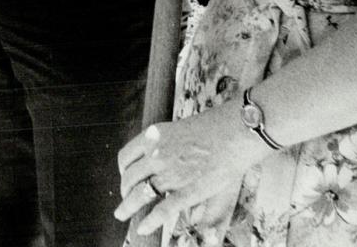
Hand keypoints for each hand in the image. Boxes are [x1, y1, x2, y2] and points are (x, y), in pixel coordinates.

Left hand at [114, 105, 266, 236]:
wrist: (234, 132)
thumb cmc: (213, 129)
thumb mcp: (177, 130)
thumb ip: (161, 145)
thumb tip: (148, 157)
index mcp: (154, 136)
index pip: (127, 156)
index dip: (123, 169)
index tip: (125, 175)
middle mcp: (157, 154)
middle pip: (130, 177)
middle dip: (125, 190)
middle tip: (124, 197)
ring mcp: (170, 173)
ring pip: (140, 194)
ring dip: (128, 207)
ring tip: (122, 214)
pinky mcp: (186, 190)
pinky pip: (162, 210)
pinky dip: (149, 221)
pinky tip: (142, 228)